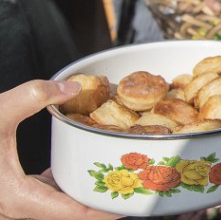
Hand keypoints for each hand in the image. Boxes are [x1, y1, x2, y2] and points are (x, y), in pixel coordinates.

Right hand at [0, 80, 120, 219]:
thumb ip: (33, 97)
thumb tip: (72, 86)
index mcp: (17, 200)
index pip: (75, 214)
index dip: (108, 208)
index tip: (134, 199)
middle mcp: (15, 210)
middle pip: (71, 212)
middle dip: (103, 200)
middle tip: (135, 183)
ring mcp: (11, 204)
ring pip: (57, 205)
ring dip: (85, 192)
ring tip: (117, 174)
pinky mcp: (9, 194)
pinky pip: (44, 195)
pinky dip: (64, 184)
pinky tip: (79, 166)